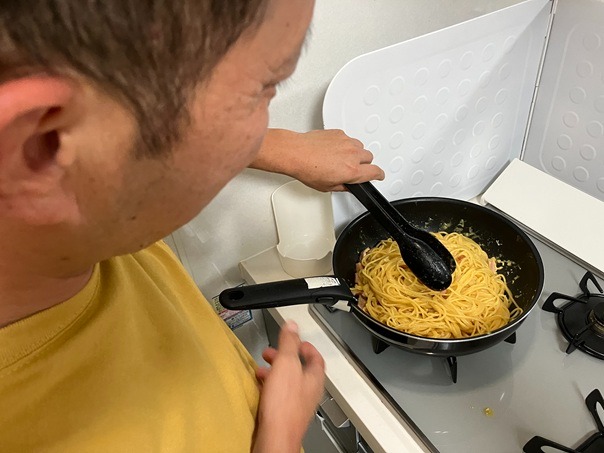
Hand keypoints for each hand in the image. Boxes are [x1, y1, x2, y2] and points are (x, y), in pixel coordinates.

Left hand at [250, 128, 384, 191]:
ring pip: (360, 147)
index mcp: (352, 171)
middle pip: (369, 158)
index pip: (375, 172)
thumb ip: (343, 186)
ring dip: (355, 153)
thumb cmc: (307, 169)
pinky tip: (333, 150)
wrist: (296, 153)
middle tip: (352, 168)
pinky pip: (349, 139)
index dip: (378, 175)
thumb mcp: (327, 186)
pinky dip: (345, 144)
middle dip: (364, 164)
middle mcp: (352, 155)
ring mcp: (346, 142)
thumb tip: (349, 185)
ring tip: (341, 159)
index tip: (378, 175)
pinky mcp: (339, 133)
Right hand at [252, 321, 325, 452]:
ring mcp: (299, 403)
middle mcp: (310, 391)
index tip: (296, 340)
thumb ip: (289, 343)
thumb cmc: (284, 406)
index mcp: (315, 377)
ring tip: (263, 368)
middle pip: (301, 368)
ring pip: (289, 381)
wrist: (276, 436)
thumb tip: (292, 325)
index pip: (316, 356)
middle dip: (285, 357)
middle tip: (274, 352)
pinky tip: (261, 387)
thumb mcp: (286, 364)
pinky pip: (281, 395)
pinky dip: (271, 386)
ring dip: (276, 371)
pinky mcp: (286, 414)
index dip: (306, 345)